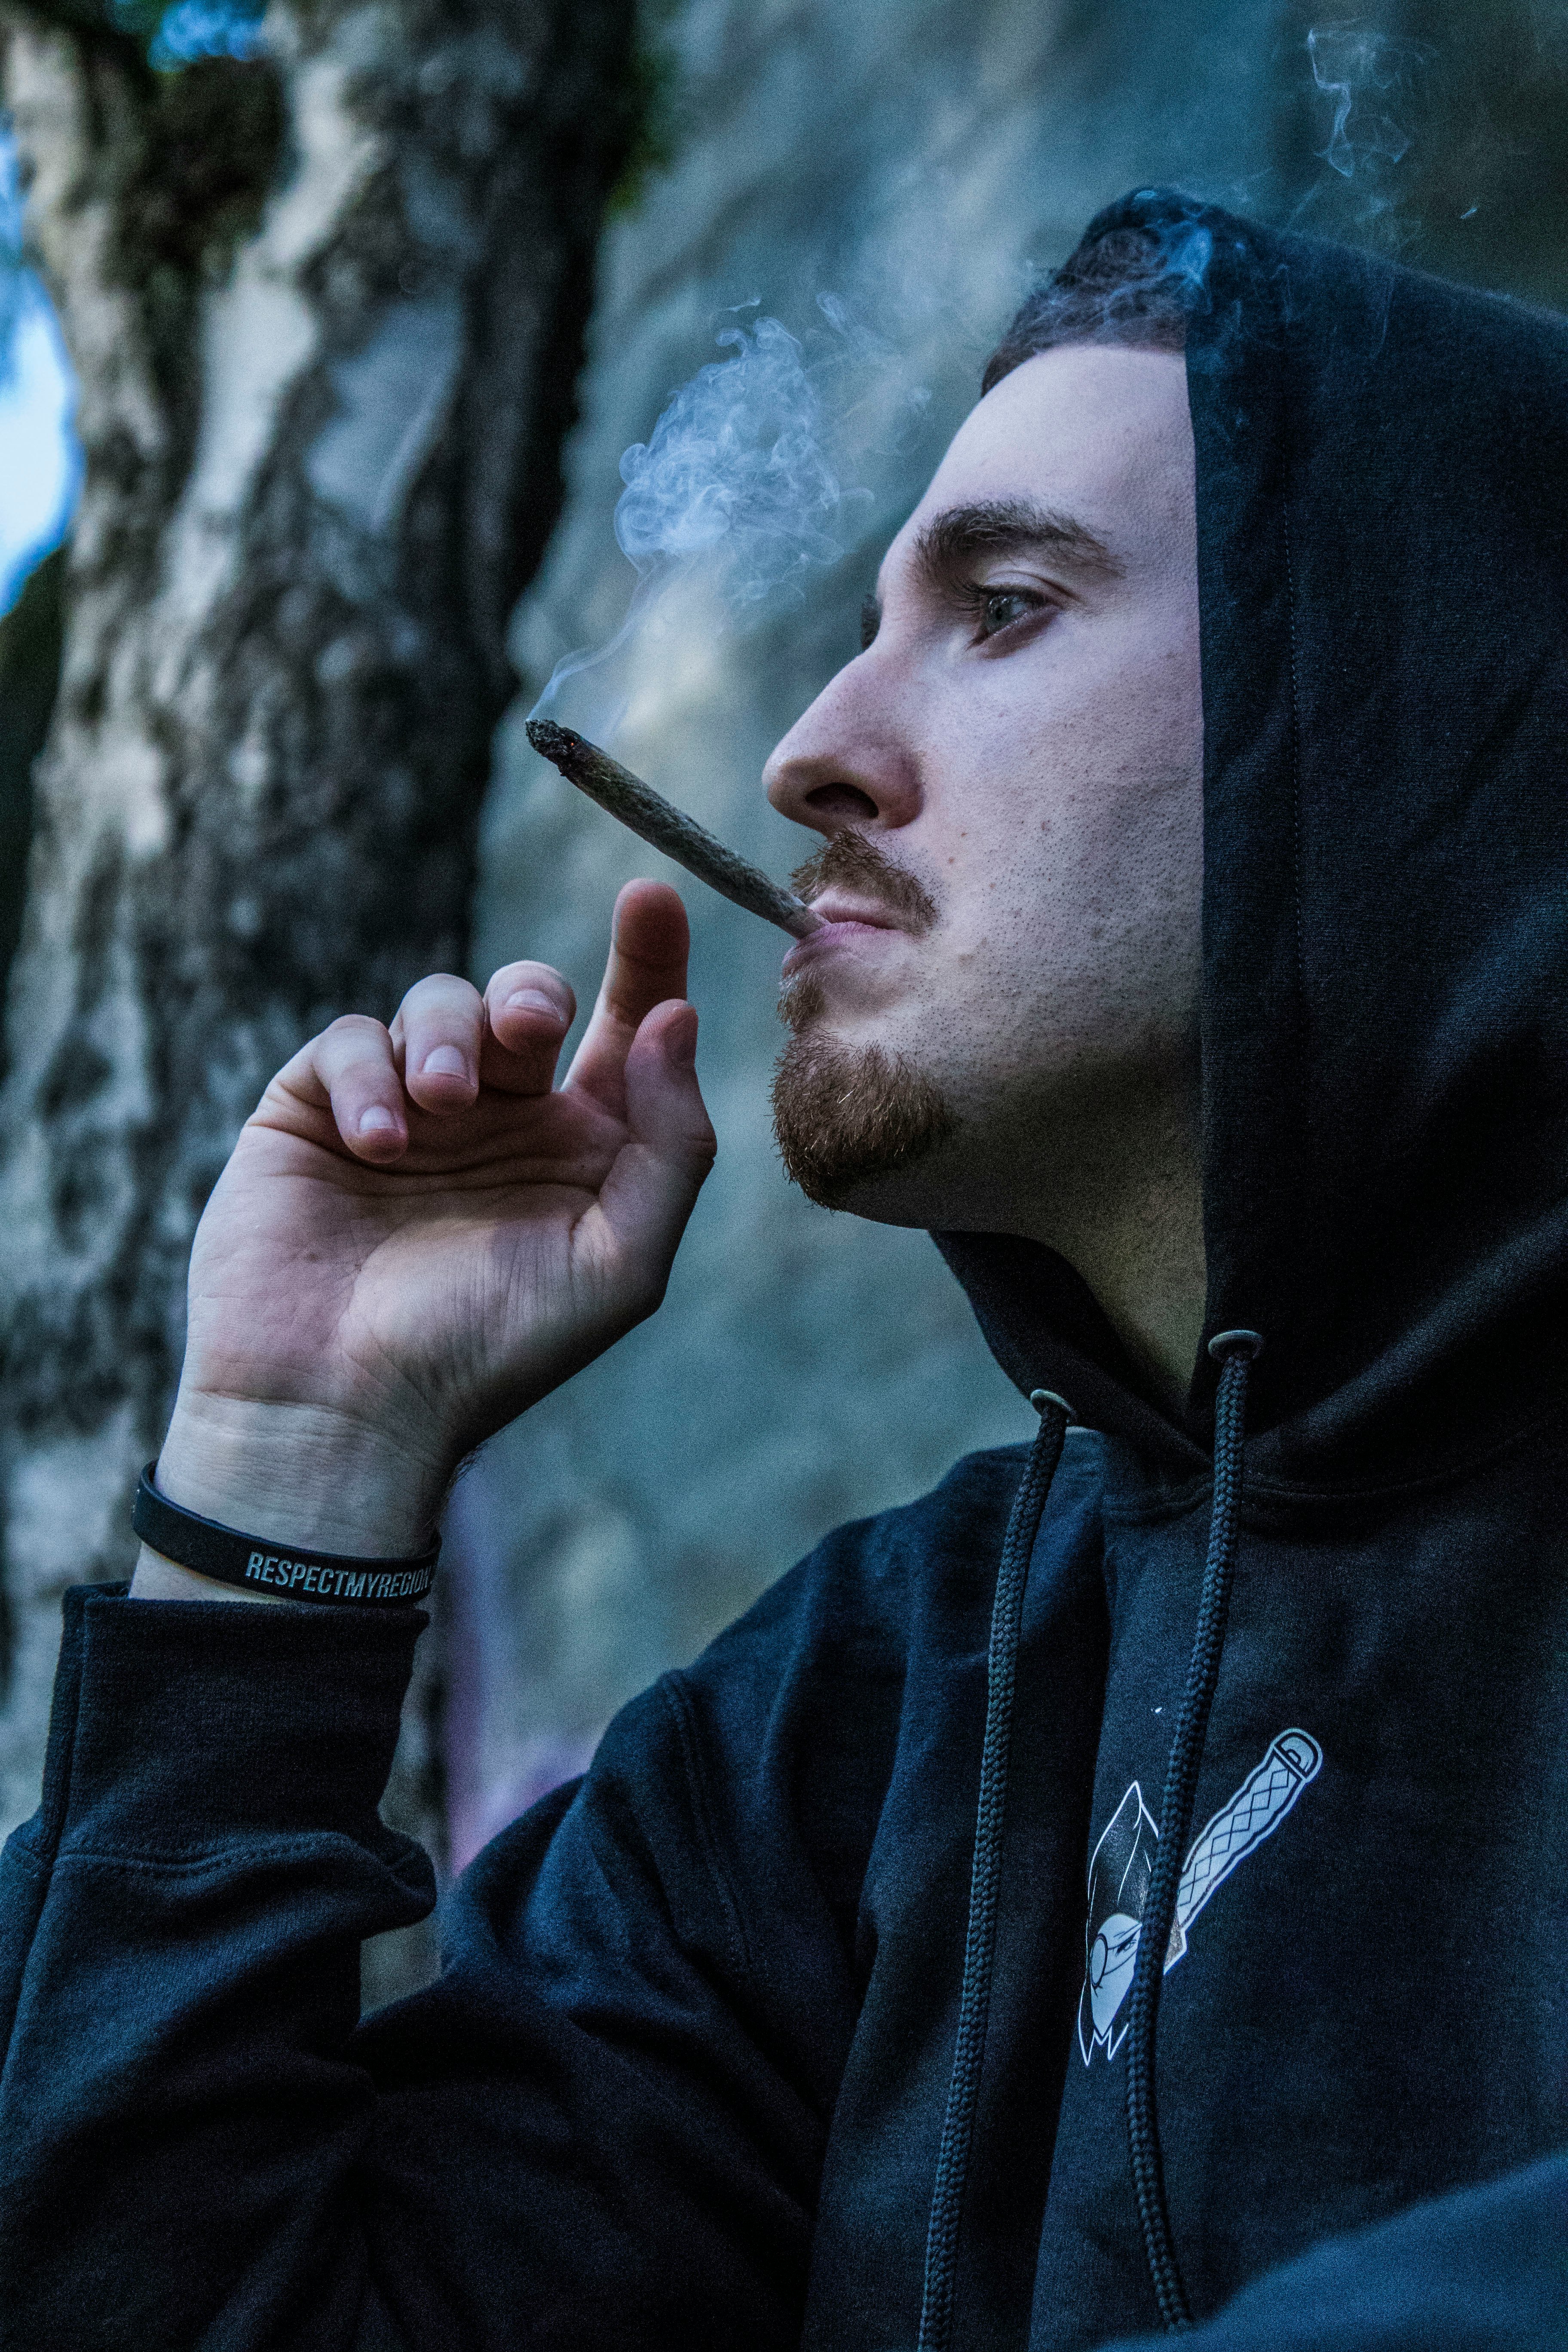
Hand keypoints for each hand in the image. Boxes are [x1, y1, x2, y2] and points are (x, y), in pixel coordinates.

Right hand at [134, 882, 714, 1593]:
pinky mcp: (319, 1111)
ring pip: (440, 1003)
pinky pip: (351, 1040)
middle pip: (531, 999)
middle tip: (527, 1032)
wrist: (345, 1406)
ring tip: (440, 1109)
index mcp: (580, 1149)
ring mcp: (409, 1111)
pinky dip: (368, 1076)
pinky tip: (376, 1143)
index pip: (625, 1029)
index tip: (651, 896)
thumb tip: (679, 1020)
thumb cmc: (493, 1348)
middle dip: (533, 995)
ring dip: (448, 1037)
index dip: (645, 958)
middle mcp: (500, 1121)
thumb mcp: (621, 1261)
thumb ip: (668, 1142)